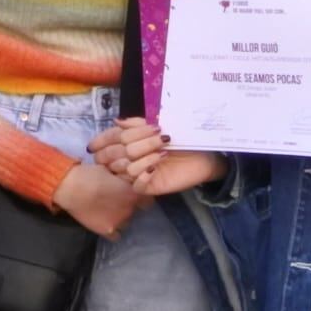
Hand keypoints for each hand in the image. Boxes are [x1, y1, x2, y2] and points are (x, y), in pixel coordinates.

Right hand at [53, 160, 149, 238]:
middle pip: (136, 210)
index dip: (139, 195)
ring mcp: (119, 222)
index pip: (147, 198)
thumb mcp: (110, 169)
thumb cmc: (89, 174)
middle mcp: (130, 209)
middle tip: (115, 199)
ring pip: (127, 222)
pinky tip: (105, 222)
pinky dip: (113, 230)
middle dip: (128, 204)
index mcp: (133, 192)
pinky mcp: (107, 231)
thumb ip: (122, 177)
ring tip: (108, 210)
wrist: (70, 187)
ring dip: (121, 217)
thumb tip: (125, 180)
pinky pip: (116, 235)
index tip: (131, 192)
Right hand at [89, 119, 227, 197]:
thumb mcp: (156, 126)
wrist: (203, 155)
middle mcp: (128, 159)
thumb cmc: (179, 139)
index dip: (108, 137)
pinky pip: (136, 186)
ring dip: (144, 156)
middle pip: (115, 152)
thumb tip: (116, 122)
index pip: (108, 140)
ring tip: (163, 151)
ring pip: (126, 168)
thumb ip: (136, 124)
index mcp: (127, 143)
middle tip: (159, 135)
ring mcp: (137, 174)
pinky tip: (155, 168)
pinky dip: (143, 175)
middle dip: (136, 141)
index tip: (125, 131)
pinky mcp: (149, 187)